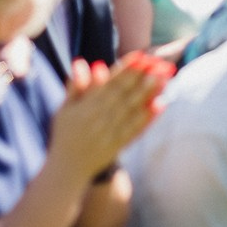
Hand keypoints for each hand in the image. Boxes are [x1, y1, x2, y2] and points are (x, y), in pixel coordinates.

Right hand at [47, 57, 166, 182]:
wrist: (67, 170)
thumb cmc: (64, 135)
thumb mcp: (64, 110)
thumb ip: (75, 86)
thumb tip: (81, 62)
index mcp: (86, 107)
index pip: (110, 84)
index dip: (126, 69)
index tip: (140, 55)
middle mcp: (99, 119)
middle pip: (124, 94)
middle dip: (142, 77)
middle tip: (159, 62)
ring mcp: (110, 133)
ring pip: (132, 110)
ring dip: (149, 94)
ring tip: (163, 78)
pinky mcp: (118, 146)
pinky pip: (135, 130)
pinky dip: (148, 117)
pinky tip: (161, 105)